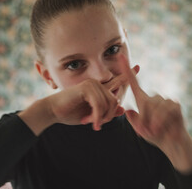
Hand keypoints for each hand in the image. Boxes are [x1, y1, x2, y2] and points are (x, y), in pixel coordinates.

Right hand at [19, 65, 139, 133]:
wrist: (52, 111)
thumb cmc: (70, 114)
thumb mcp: (92, 116)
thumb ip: (107, 112)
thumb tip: (122, 109)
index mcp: (99, 89)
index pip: (117, 81)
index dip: (129, 74)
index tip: (138, 66)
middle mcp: (97, 84)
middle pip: (115, 101)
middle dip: (108, 116)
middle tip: (97, 124)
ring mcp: (92, 84)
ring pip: (108, 104)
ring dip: (100, 118)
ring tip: (90, 122)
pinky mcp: (86, 88)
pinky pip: (99, 105)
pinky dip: (96, 116)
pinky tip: (89, 121)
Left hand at [119, 55, 191, 173]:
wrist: (172, 143)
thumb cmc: (155, 136)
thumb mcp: (141, 129)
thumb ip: (134, 121)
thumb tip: (128, 111)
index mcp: (143, 101)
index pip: (133, 83)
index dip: (126, 70)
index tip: (119, 56)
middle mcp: (153, 97)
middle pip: (145, 102)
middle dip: (144, 119)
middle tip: (147, 131)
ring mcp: (165, 100)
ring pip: (155, 107)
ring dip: (154, 122)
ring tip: (156, 130)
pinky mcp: (175, 105)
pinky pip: (166, 110)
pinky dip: (163, 121)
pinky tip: (166, 127)